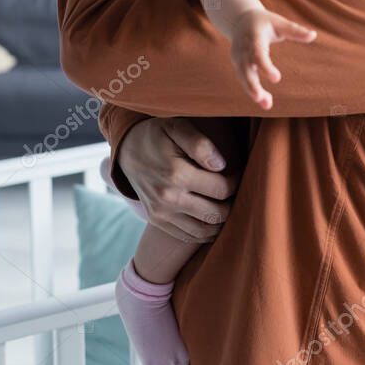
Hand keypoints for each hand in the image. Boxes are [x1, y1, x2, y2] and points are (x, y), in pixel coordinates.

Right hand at [117, 117, 238, 241]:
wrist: (127, 149)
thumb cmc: (157, 134)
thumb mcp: (177, 127)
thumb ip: (200, 144)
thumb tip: (221, 165)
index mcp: (177, 174)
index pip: (222, 189)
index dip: (236, 183)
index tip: (237, 174)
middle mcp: (169, 198)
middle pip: (217, 214)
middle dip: (232, 204)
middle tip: (235, 192)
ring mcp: (162, 213)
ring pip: (205, 231)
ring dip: (221, 221)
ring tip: (226, 204)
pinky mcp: (158, 221)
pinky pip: (189, 237)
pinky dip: (205, 232)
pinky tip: (212, 218)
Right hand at [231, 9, 316, 109]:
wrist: (240, 21)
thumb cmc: (264, 22)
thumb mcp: (279, 22)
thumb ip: (294, 30)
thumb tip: (313, 35)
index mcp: (253, 37)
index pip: (257, 53)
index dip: (265, 66)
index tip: (276, 79)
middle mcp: (242, 49)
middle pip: (245, 69)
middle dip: (251, 84)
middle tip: (259, 97)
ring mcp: (238, 59)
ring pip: (243, 77)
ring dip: (253, 91)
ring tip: (266, 104)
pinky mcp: (238, 66)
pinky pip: (245, 80)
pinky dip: (253, 91)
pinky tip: (266, 102)